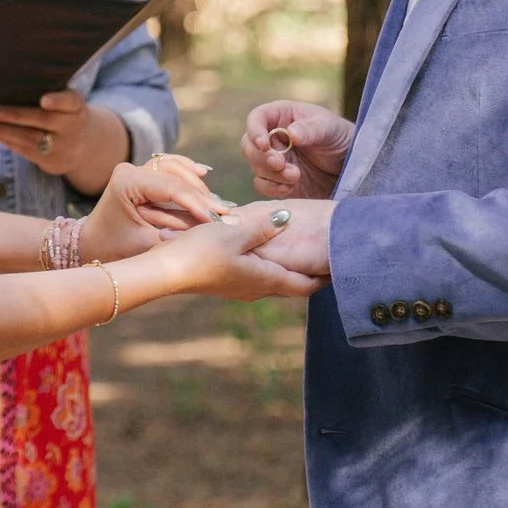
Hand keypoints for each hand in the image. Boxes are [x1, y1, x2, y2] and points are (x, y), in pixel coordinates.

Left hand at [0, 90, 131, 194]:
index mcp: (77, 108)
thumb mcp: (68, 103)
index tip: (44, 100)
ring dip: (1, 131)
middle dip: (14, 116)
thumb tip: (10, 85)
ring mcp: (63, 148)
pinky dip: (6, 140)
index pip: (70, 101)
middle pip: (43, 121)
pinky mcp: (51, 164)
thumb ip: (51, 95)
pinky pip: (24, 151)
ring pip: (29, 139)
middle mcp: (73, 128)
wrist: (85, 147)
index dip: (57, 100)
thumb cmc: (66, 115)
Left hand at [80, 155, 229, 262]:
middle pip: (175, 175)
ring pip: (174, 167)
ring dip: (196, 184)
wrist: (93, 244)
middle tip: (224, 213)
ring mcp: (135, 169)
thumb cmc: (116, 249)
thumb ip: (177, 233)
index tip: (218, 219)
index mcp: (126, 183)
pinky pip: (168, 165)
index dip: (196, 203)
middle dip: (201, 196)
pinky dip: (186, 170)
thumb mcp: (147, 245)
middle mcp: (130, 170)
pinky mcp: (142, 173)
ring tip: (216, 203)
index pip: (170, 188)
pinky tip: (203, 173)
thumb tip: (213, 225)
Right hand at [152, 202, 327, 302]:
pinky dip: (272, 267)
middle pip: (292, 285)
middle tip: (329, 260)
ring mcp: (240, 287)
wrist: (166, 273)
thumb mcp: (235, 233)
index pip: (305, 284)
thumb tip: (288, 220)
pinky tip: (267, 253)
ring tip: (304, 257)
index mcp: (265, 278)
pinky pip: (258, 275)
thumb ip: (263, 226)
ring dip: (291, 270)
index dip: (325, 277)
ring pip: (275, 280)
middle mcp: (256, 288)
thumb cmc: (200, 253)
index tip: (342, 268)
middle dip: (311, 274)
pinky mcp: (227, 281)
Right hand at [242, 101, 353, 197]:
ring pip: (256, 166)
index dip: (255, 130)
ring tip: (296, 176)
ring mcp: (274, 160)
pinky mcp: (278, 181)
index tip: (264, 143)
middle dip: (262, 156)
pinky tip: (290, 187)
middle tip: (280, 163)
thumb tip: (291, 133)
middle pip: (249, 145)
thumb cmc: (340, 138)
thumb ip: (311, 129)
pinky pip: (263, 185)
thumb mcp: (330, 129)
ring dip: (272, 174)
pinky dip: (273, 187)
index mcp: (281, 116)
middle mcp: (272, 137)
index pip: (257, 118)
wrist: (351, 168)